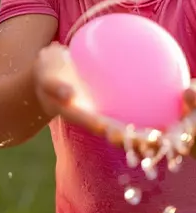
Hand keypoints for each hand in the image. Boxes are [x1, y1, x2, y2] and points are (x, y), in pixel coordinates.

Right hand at [34, 44, 195, 164]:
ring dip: (144, 132)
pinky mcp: (109, 105)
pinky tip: (164, 98)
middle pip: (116, 132)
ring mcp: (101, 113)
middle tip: (155, 141)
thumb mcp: (44, 73)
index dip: (110, 132)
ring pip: (126, 126)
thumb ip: (55, 85)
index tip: (126, 137)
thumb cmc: (45, 71)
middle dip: (134, 141)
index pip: (95, 125)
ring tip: (168, 132)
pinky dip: (144, 109)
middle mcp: (91, 117)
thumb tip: (68, 94)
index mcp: (75, 113)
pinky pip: (129, 108)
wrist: (50, 72)